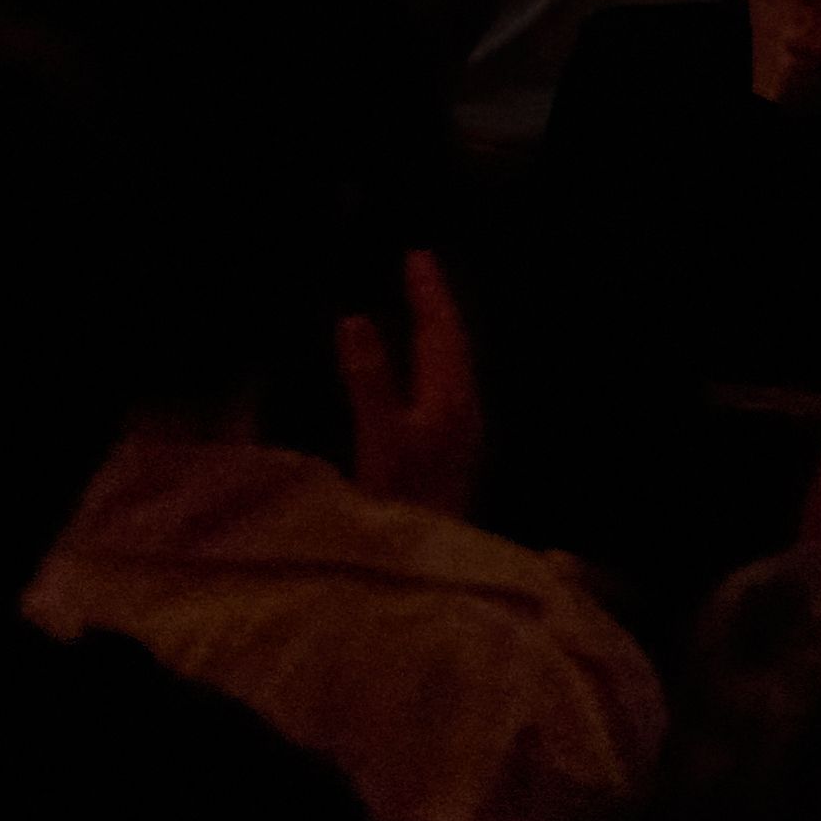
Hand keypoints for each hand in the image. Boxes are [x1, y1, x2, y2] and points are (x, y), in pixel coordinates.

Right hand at [338, 250, 483, 517]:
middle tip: (419, 272)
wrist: (428, 564)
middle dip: (436, 308)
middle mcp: (463, 412)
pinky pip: (443, 386)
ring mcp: (460, 435)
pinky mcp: (449, 454)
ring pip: (452, 368)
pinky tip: (416, 370)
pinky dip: (429, 361)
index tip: (416, 255)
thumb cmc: (404, 501)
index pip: (442, 334)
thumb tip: (357, 317)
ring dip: (435, 335)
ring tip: (419, 310)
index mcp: (450, 401)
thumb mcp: (380, 438)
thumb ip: (369, 379)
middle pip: (454, 348)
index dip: (429, 295)